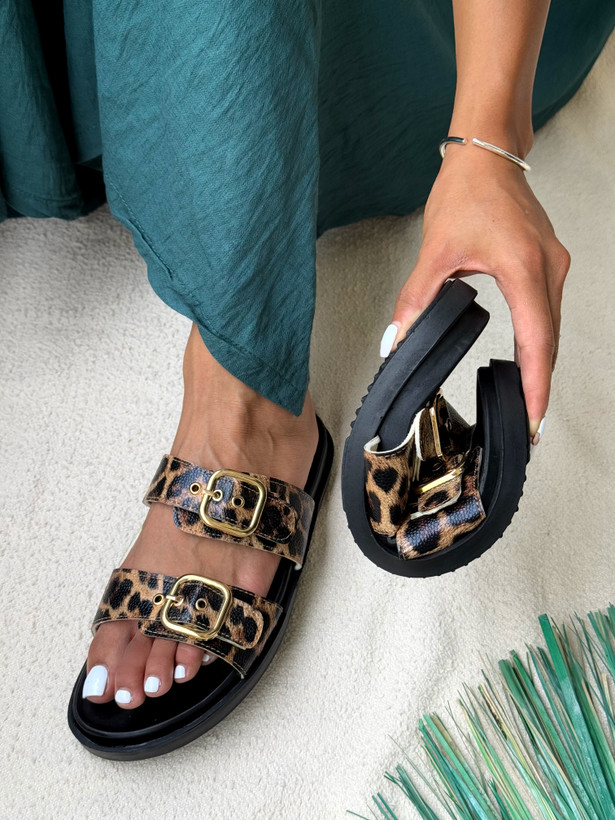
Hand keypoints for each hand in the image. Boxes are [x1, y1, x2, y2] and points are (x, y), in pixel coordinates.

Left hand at [384, 145, 570, 441]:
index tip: (533, 416)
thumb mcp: (435, 250)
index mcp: (524, 267)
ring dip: (541, 363)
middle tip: (528, 422)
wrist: (487, 155)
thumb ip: (416, 298)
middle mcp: (548, 268)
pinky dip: (541, 340)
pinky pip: (550, 310)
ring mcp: (554, 264)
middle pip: (549, 340)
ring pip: (552, 327)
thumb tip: (398, 339)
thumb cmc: (467, 192)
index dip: (535, 383)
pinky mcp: (549, 261)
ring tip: (528, 398)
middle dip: (540, 384)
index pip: (536, 340)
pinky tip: (529, 357)